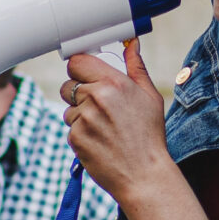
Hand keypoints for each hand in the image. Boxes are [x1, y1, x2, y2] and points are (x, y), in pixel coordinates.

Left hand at [60, 42, 171, 202]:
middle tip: (98, 106)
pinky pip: (70, 128)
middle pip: (68, 84)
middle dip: (79, 92)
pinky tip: (99, 140)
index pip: (78, 62)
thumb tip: (131, 45)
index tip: (86, 74)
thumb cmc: (149, 136)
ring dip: (80, 114)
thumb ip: (136, 67)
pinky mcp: (75, 138)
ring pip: (68, 108)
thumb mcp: (150, 97)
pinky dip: (81, 133)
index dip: (80, 68)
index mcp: (114, 83)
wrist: (143, 175)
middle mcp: (96, 98)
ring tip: (103, 127)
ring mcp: (83, 119)